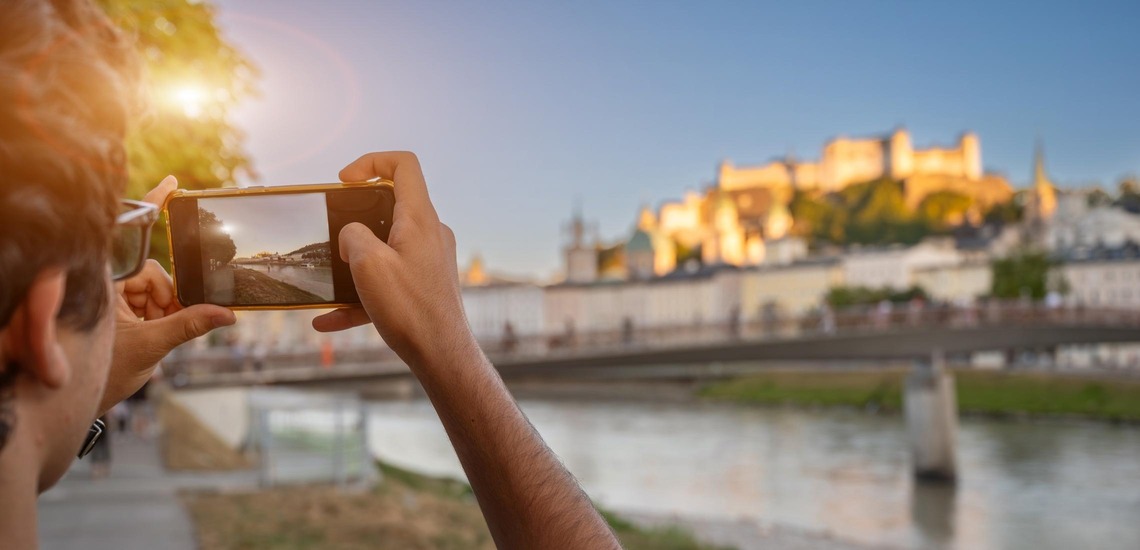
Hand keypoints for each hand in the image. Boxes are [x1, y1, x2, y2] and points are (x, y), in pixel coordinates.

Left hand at [100, 176, 235, 412]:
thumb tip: (227, 314)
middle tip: (161, 324)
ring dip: (163, 313)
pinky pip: (152, 303)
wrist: (80, 398)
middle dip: (166, 298)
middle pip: (154, 273)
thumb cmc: (102, 371)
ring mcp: (114, 296)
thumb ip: (189, 325)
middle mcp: (108, 283)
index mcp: (105, 280)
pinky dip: (159, 319)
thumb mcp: (151, 346)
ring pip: (157, 290)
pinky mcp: (121, 309)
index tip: (174, 184)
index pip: (132, 236)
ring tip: (150, 337)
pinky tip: (150, 336)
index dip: (153, 207)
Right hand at [312, 152, 473, 369]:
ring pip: (385, 248)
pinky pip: (388, 281)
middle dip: (355, 217)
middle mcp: (430, 233)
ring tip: (328, 282)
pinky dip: (360, 296)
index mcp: (420, 219)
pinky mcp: (425, 284)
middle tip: (332, 231)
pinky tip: (329, 320)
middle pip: (391, 205)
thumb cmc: (410, 309)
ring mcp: (430, 259)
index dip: (371, 162)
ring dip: (355, 262)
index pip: (403, 165)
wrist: (441, 356)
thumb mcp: (368, 264)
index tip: (343, 181)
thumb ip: (353, 235)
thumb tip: (351, 235)